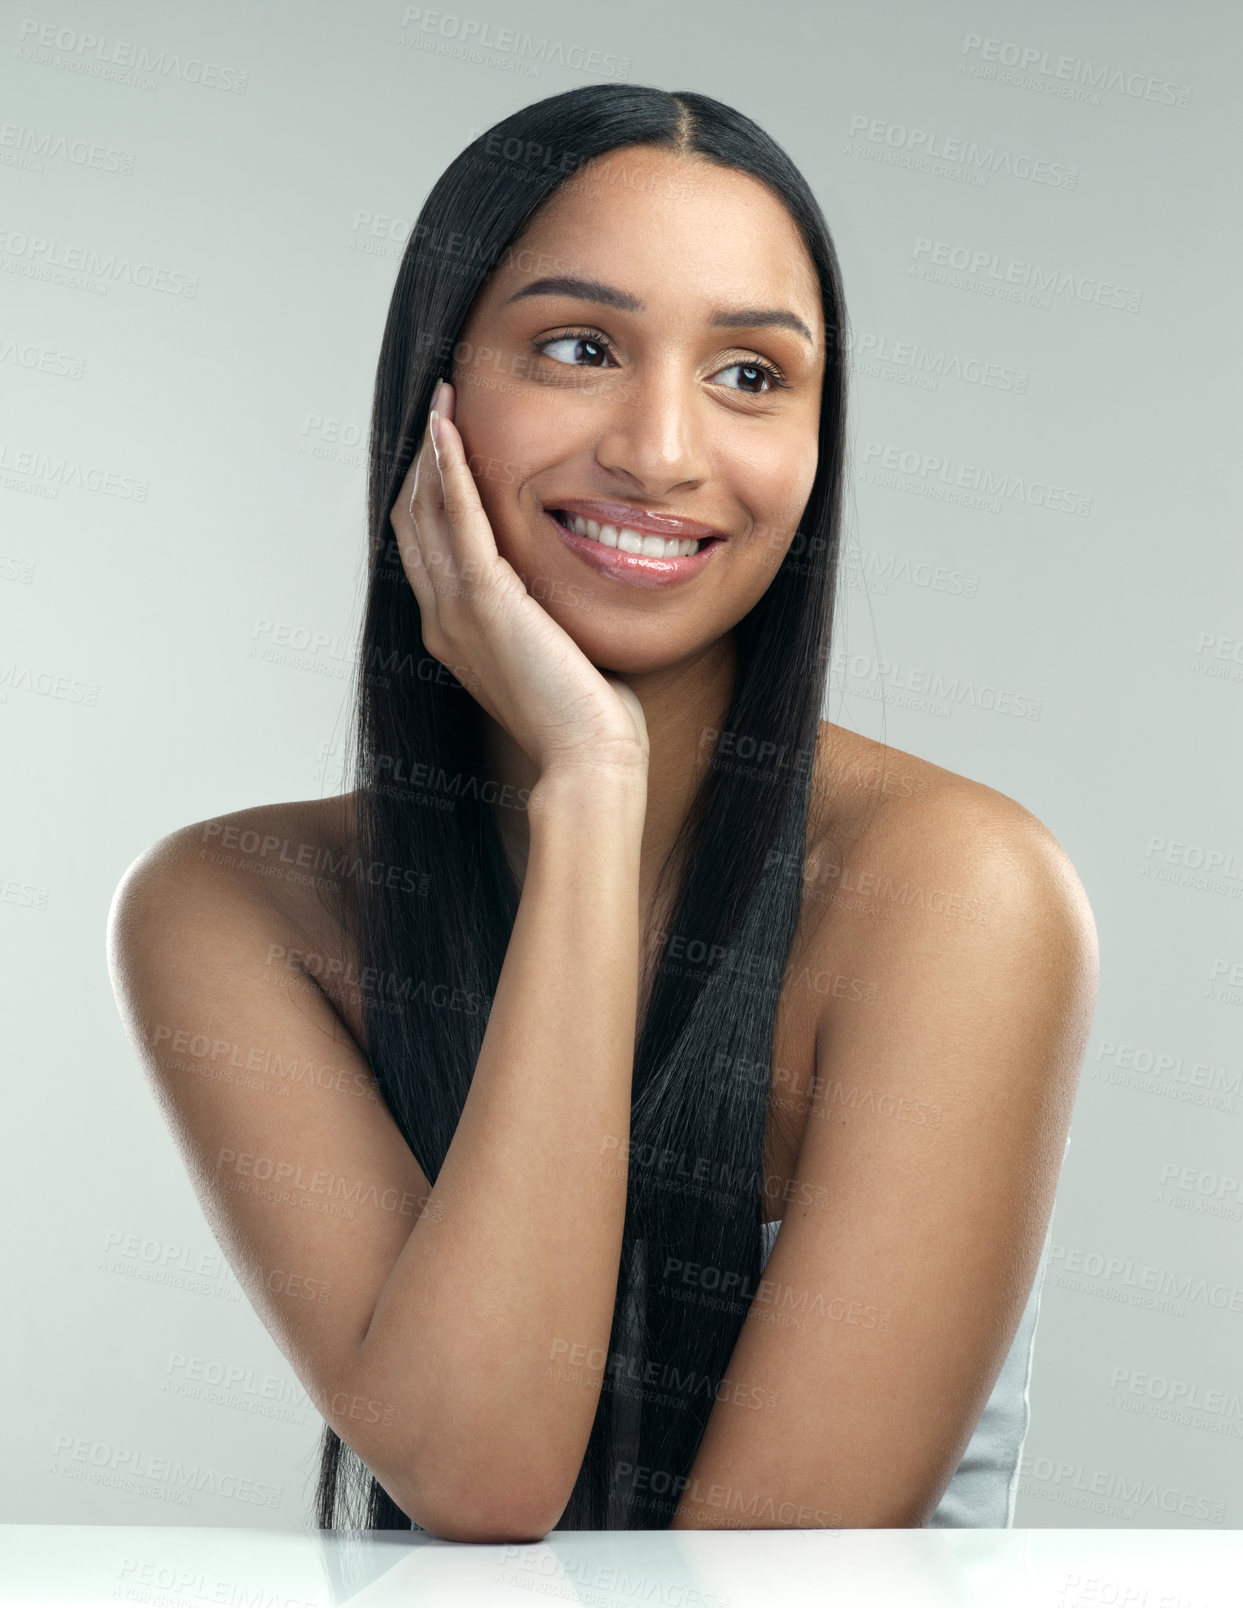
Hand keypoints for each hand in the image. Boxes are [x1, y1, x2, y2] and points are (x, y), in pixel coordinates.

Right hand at [390, 380, 649, 779]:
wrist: (587, 759)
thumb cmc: (586, 718)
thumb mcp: (556, 654)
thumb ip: (545, 618)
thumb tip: (565, 595)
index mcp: (454, 634)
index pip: (426, 548)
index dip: (428, 492)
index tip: (444, 447)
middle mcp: (441, 620)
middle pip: (413, 521)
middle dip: (421, 460)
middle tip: (436, 406)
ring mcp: (455, 611)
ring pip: (425, 512)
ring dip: (431, 451)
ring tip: (440, 400)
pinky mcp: (485, 601)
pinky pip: (457, 519)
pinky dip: (449, 470)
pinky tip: (448, 428)